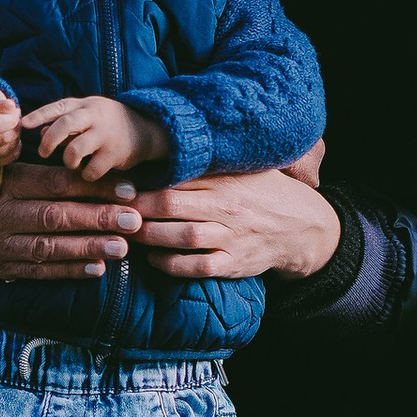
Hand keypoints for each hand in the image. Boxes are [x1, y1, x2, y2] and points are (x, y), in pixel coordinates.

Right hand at [0, 84, 21, 166]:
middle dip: (15, 126)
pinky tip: (7, 135)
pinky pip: (8, 158)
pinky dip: (13, 147)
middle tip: (13, 116)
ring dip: (15, 137)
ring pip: (7, 150)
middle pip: (2, 139)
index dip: (10, 119)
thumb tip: (11, 106)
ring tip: (10, 125)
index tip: (12, 110)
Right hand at [0, 160, 144, 281]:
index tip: (123, 187)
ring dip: (88, 248)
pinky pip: (36, 272)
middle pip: (54, 217)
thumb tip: (71, 159)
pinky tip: (95, 268)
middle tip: (134, 219)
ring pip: (48, 248)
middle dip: (98, 219)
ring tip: (122, 247)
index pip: (51, 184)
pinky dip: (67, 271)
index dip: (89, 186)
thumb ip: (24, 166)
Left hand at [22, 95, 170, 183]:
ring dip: (68, 161)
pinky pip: (91, 170)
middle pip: (65, 125)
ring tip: (72, 163)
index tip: (23, 124)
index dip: (39, 115)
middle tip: (42, 153)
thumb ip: (64, 123)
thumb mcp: (87, 116)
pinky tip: (90, 172)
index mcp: (85, 105)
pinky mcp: (115, 154)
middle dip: (49, 141)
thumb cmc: (107, 123)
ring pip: (75, 150)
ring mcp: (106, 135)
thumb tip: (41, 132)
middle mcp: (95, 117)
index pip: (58, 107)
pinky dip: (86, 174)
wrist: (146, 130)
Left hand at [131, 143, 340, 282]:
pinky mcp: (235, 264)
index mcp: (225, 179)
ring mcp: (232, 236)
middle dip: (137, 209)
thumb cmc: (263, 193)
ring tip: (128, 233)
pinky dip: (171, 264)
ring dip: (149, 236)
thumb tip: (163, 150)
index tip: (118, 186)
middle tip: (113, 211)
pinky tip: (153, 258)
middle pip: (172, 206)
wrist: (303, 227)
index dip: (142, 184)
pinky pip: (197, 266)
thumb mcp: (243, 169)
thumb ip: (208, 164)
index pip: (176, 179)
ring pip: (182, 237)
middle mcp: (227, 207)